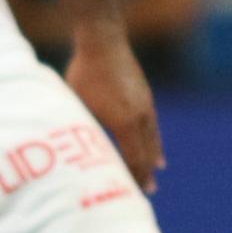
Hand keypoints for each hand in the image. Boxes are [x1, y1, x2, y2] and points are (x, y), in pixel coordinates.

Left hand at [68, 30, 163, 190]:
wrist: (103, 40)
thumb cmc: (85, 72)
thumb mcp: (77, 104)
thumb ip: (83, 128)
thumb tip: (74, 151)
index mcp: (124, 123)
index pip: (132, 159)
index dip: (132, 177)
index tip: (130, 192)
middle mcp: (140, 118)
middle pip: (146, 153)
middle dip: (145, 173)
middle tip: (147, 192)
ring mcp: (145, 106)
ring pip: (152, 140)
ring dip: (152, 158)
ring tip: (156, 173)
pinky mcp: (145, 97)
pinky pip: (153, 126)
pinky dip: (155, 141)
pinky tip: (156, 147)